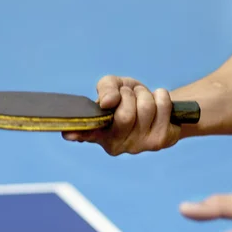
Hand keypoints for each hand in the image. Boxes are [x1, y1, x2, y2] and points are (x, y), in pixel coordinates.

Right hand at [62, 76, 180, 154]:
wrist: (158, 107)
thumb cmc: (129, 98)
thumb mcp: (114, 86)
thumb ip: (106, 88)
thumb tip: (108, 101)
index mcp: (99, 132)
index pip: (86, 134)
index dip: (78, 133)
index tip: (69, 134)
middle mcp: (116, 144)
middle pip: (125, 115)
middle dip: (130, 95)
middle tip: (130, 94)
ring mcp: (139, 146)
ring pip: (146, 109)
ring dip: (145, 94)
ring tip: (143, 98)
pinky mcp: (160, 141)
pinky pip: (163, 107)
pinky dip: (161, 95)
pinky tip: (158, 104)